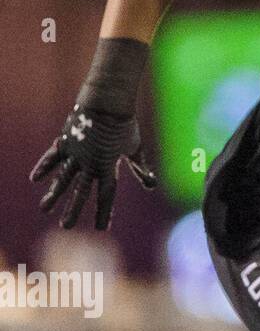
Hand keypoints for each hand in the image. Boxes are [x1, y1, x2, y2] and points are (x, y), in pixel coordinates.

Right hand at [30, 103, 156, 229]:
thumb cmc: (124, 124)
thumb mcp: (134, 147)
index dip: (104, 212)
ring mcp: (76, 153)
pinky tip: (35, 178)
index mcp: (108, 166)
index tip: (102, 228)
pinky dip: (44, 166)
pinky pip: (52, 156)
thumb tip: (152, 185)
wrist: (107, 103)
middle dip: (73, 210)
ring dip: (53, 194)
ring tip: (44, 208)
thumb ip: (140, 167)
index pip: (106, 194)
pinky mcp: (65, 142)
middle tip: (66, 226)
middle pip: (81, 191)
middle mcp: (90, 163)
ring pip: (62, 178)